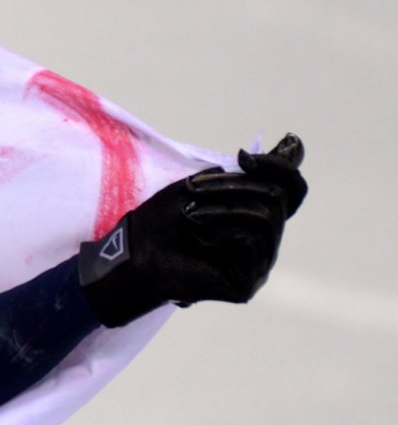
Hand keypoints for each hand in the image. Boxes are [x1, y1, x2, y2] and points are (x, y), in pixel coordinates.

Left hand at [78, 133, 306, 326]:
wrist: (131, 255)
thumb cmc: (160, 221)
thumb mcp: (203, 184)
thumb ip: (246, 172)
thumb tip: (293, 145)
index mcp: (255, 218)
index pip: (290, 188)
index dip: (279, 166)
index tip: (246, 157)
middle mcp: (263, 241)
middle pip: (280, 197)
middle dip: (237, 183)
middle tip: (196, 187)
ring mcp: (259, 263)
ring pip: (270, 214)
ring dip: (226, 202)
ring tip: (189, 211)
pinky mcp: (250, 279)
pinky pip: (258, 237)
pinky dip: (226, 222)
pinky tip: (197, 228)